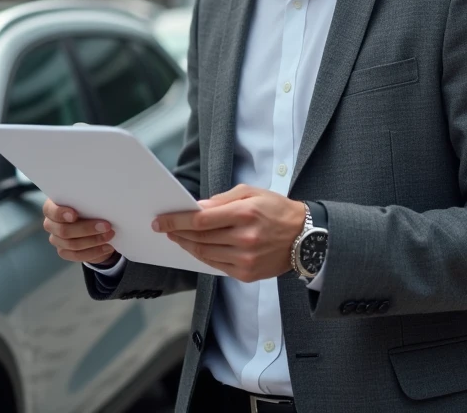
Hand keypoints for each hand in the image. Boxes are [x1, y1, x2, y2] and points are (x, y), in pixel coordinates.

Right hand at [43, 198, 119, 264]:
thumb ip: (87, 203)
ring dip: (94, 240)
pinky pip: (78, 255)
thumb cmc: (88, 208)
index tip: (74, 215)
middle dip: (87, 229)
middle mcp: (50, 224)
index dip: (60, 213)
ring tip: (110, 235)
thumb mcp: (87, 202)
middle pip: (64, 230)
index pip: (50, 210)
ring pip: (72, 244)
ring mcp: (56, 239)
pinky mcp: (64, 252)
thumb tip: (100, 204)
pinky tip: (107, 247)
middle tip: (106, 226)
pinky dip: (94, 251)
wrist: (92, 225)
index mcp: (52, 207)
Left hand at [153, 184, 306, 282]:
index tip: (161, 221)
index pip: (201, 220)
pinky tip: (195, 248)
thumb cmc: (277, 210)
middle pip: (199, 238)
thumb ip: (222, 199)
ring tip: (177, 237)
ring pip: (204, 254)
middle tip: (164, 228)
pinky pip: (216, 266)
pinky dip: (202, 256)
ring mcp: (246, 259)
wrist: (305, 237)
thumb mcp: (252, 193)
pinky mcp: (247, 274)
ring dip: (187, 246)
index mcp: (245, 214)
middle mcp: (245, 238)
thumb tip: (197, 208)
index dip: (177, 221)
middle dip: (178, 233)